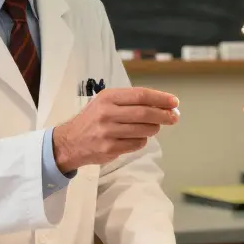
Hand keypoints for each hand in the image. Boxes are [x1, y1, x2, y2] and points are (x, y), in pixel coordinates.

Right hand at [53, 87, 178, 171]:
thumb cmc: (93, 119)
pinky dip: (142, 141)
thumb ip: (130, 102)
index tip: (174, 102)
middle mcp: (107, 113)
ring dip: (154, 129)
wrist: (70, 141)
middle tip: (174, 117)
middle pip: (144, 113)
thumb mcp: (106, 103)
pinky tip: (137, 137)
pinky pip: (137, 144)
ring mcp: (108, 132)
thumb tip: (162, 104)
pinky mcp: (109, 148)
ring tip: (153, 127)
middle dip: (163, 115)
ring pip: (143, 130)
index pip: (140, 95)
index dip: (160, 98)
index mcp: (108, 97)